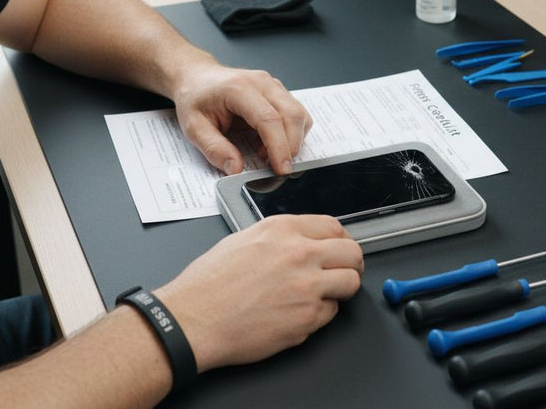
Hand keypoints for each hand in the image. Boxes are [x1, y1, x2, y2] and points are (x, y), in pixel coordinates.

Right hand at [155, 215, 363, 370]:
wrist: (193, 319)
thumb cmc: (208, 284)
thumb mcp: (242, 240)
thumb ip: (278, 238)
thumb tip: (300, 242)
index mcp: (283, 230)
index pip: (334, 227)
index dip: (341, 240)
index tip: (340, 249)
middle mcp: (300, 254)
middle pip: (352, 253)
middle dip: (352, 263)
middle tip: (344, 272)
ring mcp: (307, 287)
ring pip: (351, 283)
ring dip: (342, 289)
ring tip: (325, 294)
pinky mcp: (307, 318)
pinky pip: (331, 313)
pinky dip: (320, 314)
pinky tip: (298, 313)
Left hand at [171, 63, 311, 174]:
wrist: (197, 77)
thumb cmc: (195, 97)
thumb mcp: (193, 127)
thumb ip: (214, 149)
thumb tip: (236, 169)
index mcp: (238, 88)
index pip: (268, 118)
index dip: (278, 147)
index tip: (281, 169)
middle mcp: (261, 82)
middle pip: (292, 115)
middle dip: (291, 148)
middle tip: (277, 170)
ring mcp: (273, 85)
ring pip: (300, 115)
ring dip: (292, 141)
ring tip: (267, 155)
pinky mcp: (278, 92)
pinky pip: (297, 114)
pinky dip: (291, 134)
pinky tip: (270, 143)